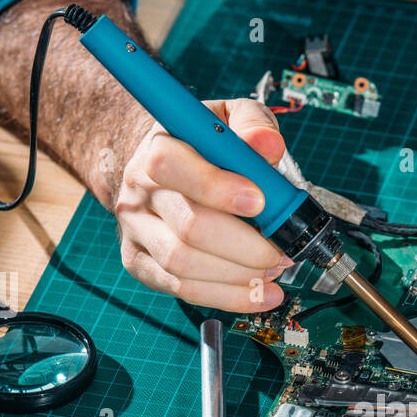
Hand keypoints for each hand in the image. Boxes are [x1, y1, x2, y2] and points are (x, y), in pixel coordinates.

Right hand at [113, 99, 291, 311]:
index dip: (218, 188)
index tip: (260, 202)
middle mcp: (139, 191)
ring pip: (184, 264)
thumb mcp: (227, 119)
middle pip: (189, 227)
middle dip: (245, 246)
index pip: (173, 167)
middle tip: (280, 250)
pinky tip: (261, 294)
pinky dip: (229, 297)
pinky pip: (183, 289)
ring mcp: (136, 230)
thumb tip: (268, 144)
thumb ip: (251, 124)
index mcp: (158, 147)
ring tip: (274, 269)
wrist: (158, 171)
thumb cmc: (201, 145)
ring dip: (239, 275)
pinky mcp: (139, 263)